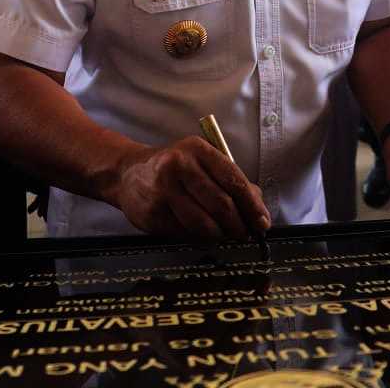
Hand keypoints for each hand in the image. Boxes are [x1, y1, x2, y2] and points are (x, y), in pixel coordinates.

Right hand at [109, 137, 271, 240]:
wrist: (128, 173)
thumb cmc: (173, 168)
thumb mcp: (201, 162)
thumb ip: (230, 179)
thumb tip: (257, 204)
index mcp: (198, 149)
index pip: (234, 179)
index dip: (252, 205)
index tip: (262, 223)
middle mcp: (179, 166)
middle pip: (221, 204)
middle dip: (239, 225)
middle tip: (245, 235)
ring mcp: (164, 190)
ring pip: (204, 224)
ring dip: (219, 235)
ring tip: (223, 235)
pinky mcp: (153, 213)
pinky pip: (185, 234)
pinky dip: (199, 239)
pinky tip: (201, 235)